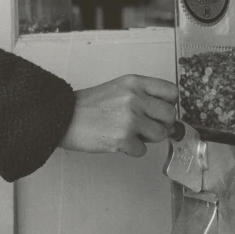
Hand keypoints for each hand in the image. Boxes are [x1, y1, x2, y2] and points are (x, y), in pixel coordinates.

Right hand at [59, 74, 177, 156]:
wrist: (62, 117)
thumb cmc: (89, 106)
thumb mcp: (119, 88)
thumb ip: (143, 96)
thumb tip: (167, 114)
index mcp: (135, 83)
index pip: (172, 92)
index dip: (170, 104)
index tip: (161, 110)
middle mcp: (135, 98)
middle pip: (170, 115)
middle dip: (162, 125)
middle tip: (147, 127)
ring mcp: (129, 119)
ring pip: (160, 134)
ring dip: (148, 139)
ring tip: (130, 134)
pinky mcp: (122, 139)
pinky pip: (142, 150)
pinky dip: (132, 149)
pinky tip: (118, 141)